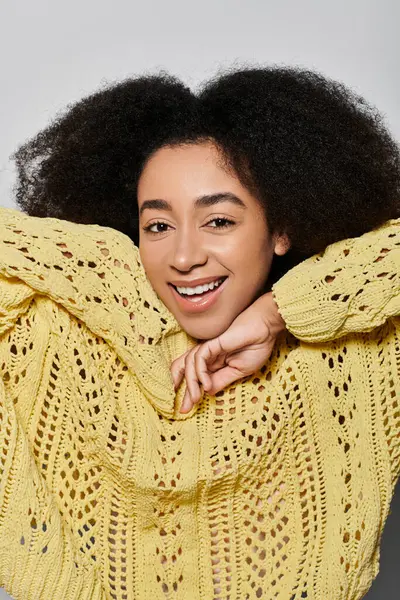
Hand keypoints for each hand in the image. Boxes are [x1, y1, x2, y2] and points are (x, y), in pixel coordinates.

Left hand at [170, 292, 285, 412]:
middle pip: (185, 369)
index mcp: (213, 362)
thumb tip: (207, 392)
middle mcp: (207, 355)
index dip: (189, 393)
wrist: (266, 331)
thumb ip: (222, 380)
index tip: (187, 410)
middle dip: (181, 388)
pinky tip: (206, 384)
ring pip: (189, 364)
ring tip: (195, 399)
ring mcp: (209, 348)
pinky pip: (199, 357)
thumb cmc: (256, 347)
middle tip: (183, 409)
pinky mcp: (212, 342)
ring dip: (191, 384)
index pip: (195, 377)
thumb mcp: (238, 371)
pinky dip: (200, 372)